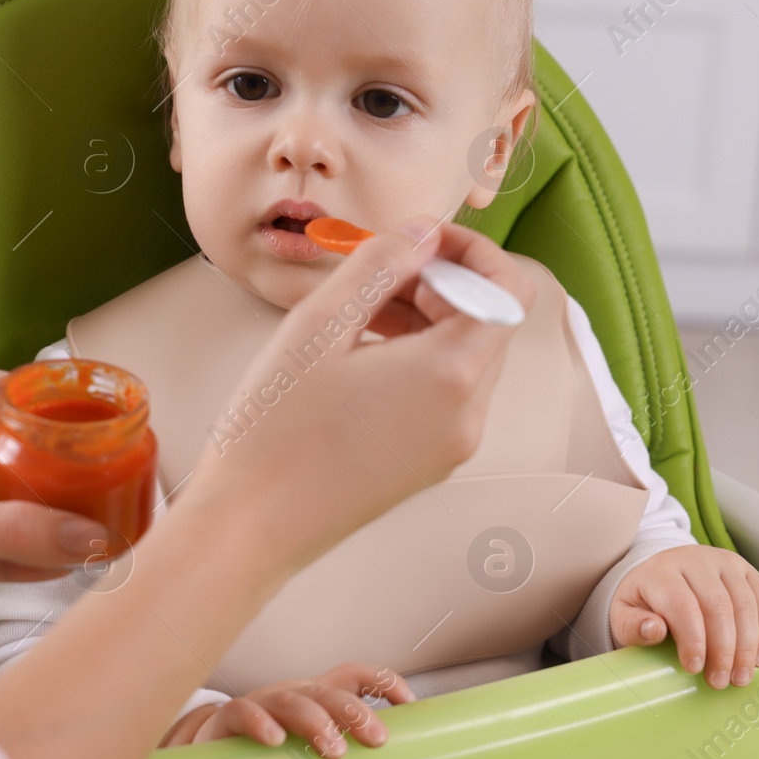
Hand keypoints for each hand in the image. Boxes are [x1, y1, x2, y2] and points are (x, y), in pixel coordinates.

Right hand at [158, 664, 414, 757]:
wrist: (210, 751)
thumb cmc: (270, 752)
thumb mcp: (308, 747)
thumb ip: (340, 750)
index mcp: (317, 697)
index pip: (353, 676)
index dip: (383, 681)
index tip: (408, 703)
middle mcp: (294, 694)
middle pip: (329, 691)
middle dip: (357, 712)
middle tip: (377, 739)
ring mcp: (262, 704)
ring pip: (294, 701)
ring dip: (317, 722)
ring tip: (334, 750)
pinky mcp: (229, 719)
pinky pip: (245, 713)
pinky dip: (262, 724)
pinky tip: (275, 741)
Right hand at [181, 215, 536, 575]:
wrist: (250, 527)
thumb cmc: (274, 430)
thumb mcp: (318, 325)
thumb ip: (380, 264)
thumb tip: (422, 231)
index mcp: (451, 374)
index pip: (508, 290)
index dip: (471, 251)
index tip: (417, 241)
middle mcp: (468, 414)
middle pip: (489, 321)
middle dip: (440, 283)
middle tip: (373, 272)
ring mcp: (452, 445)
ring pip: (466, 357)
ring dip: (426, 319)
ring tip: (357, 311)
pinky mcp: (429, 464)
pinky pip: (446, 394)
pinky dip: (418, 359)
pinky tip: (357, 354)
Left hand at [609, 545, 758, 688]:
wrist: (661, 573)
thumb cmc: (644, 601)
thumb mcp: (625, 614)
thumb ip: (632, 626)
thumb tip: (653, 630)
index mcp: (661, 572)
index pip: (682, 604)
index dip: (692, 639)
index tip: (694, 669)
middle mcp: (694, 561)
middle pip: (717, 606)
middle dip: (723, 649)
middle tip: (720, 681)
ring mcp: (723, 562)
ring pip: (744, 603)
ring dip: (747, 645)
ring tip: (740, 676)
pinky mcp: (744, 569)